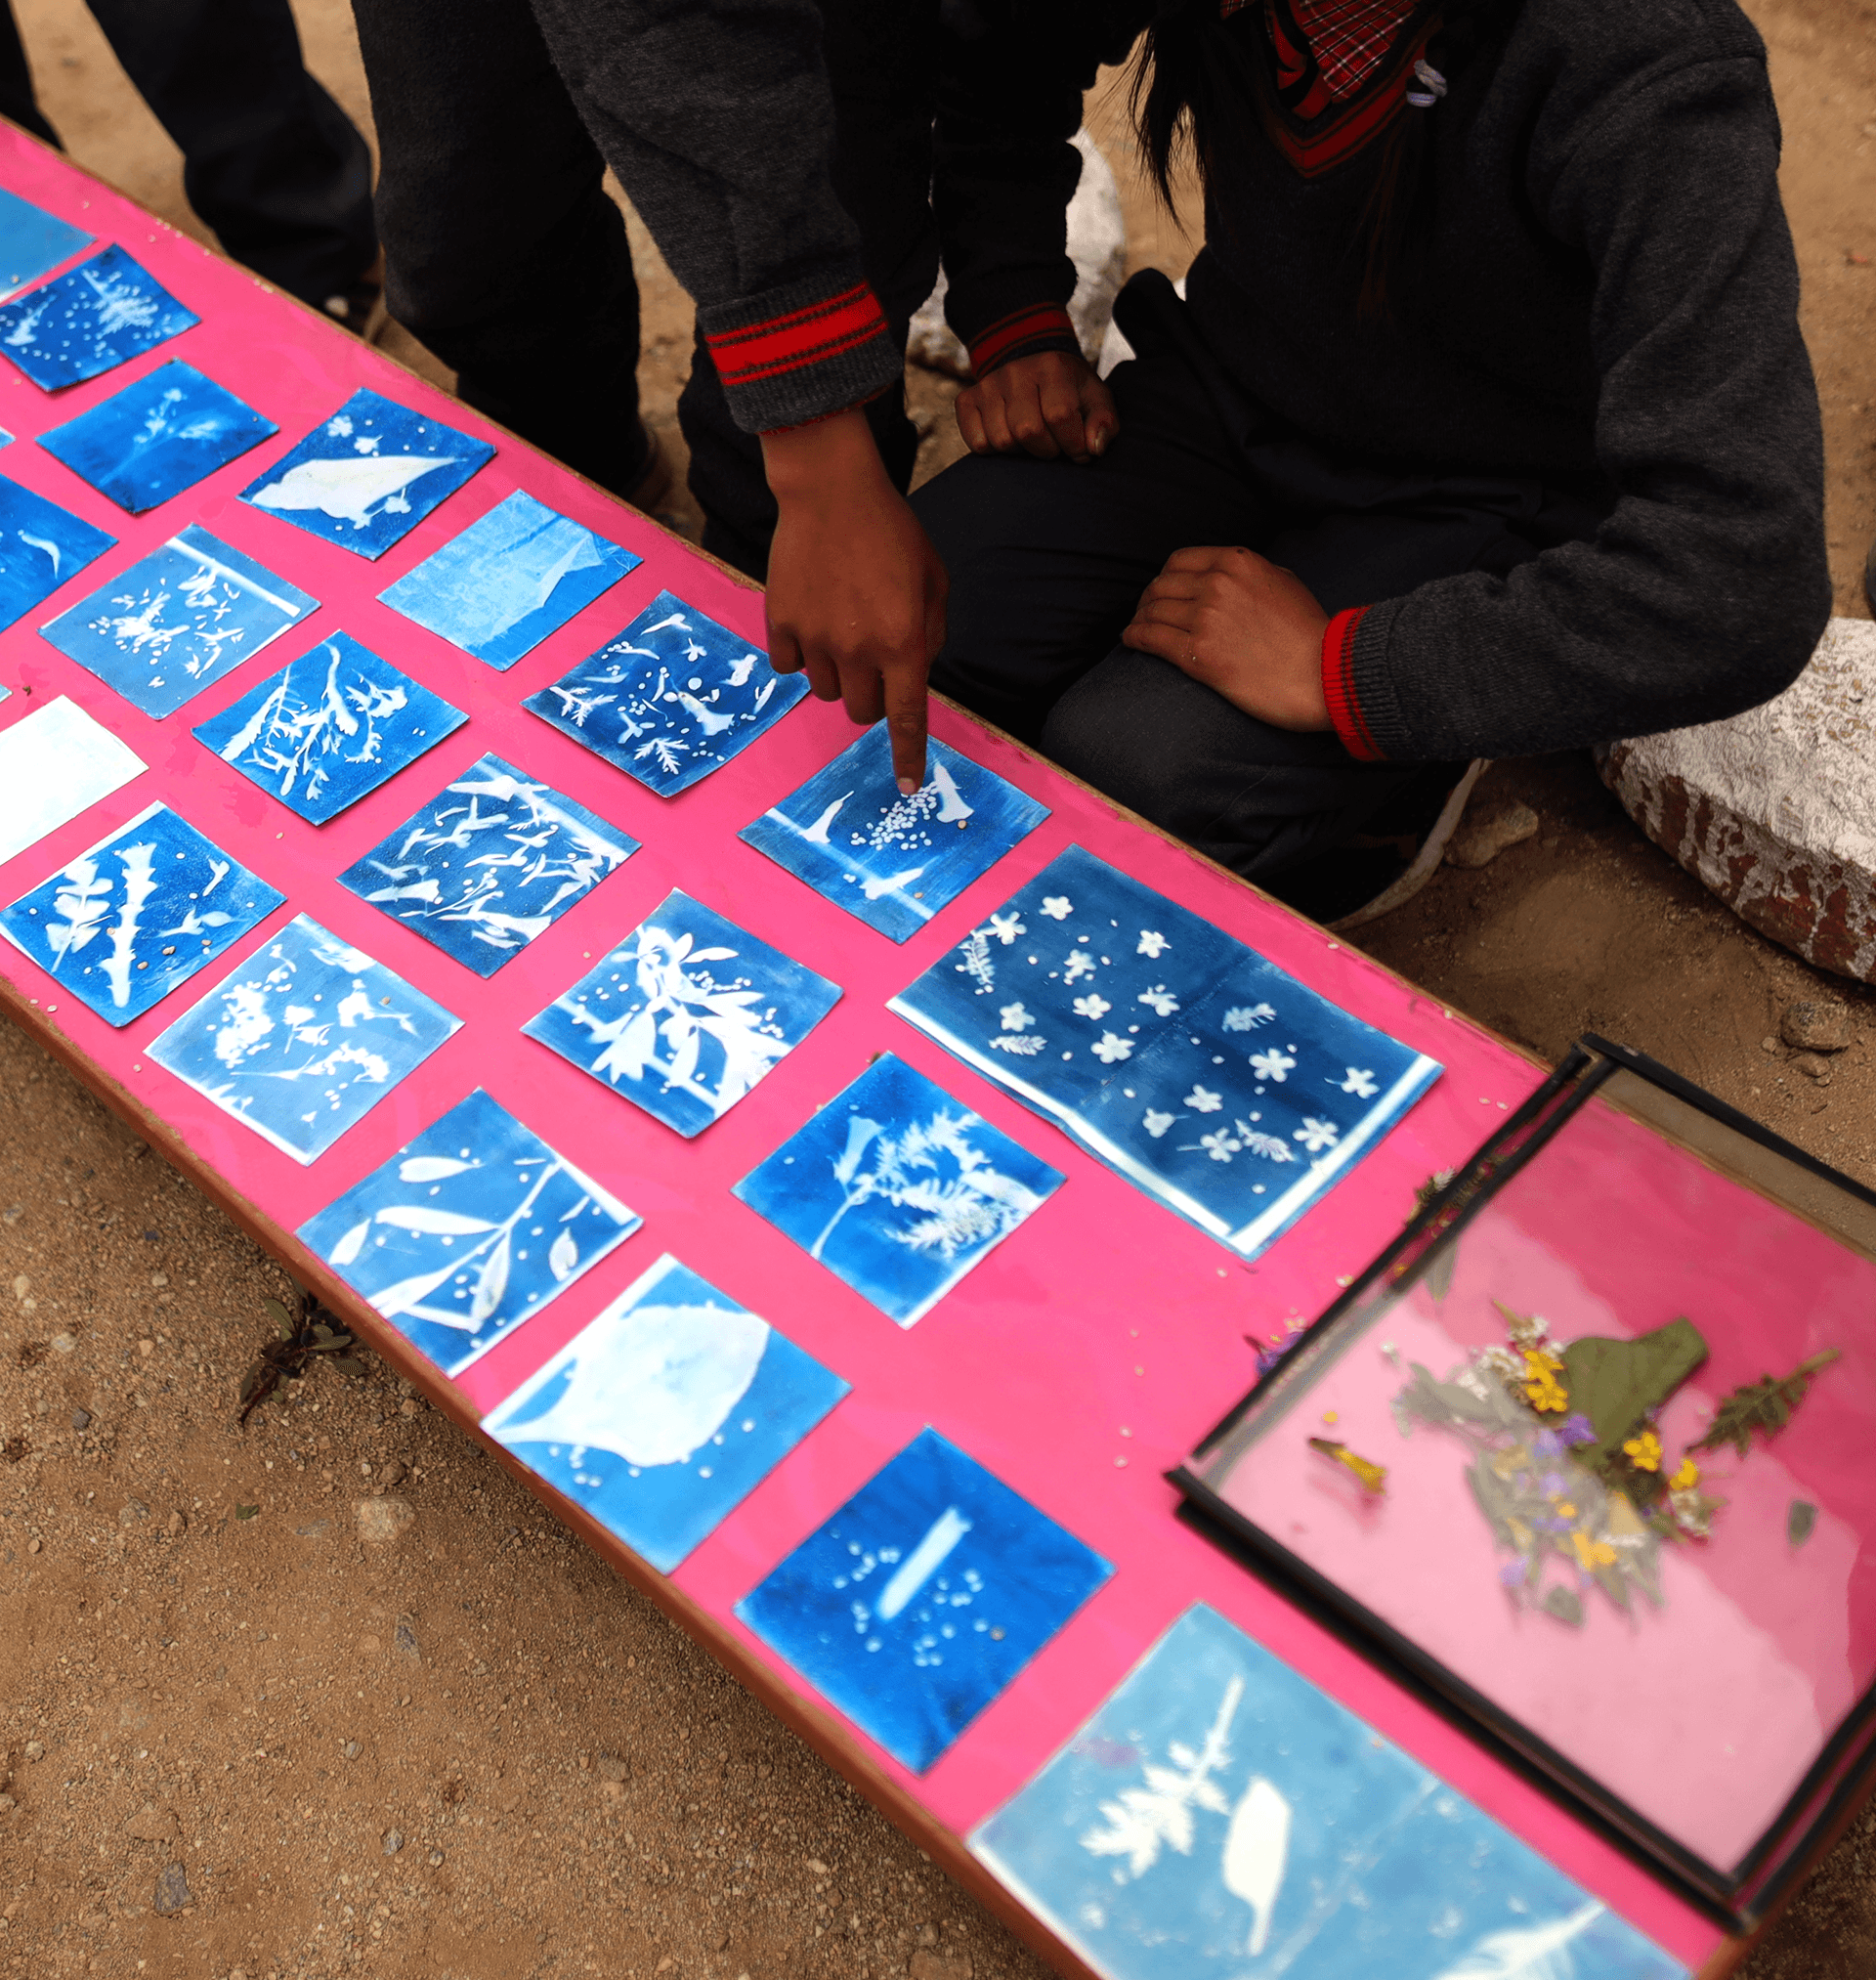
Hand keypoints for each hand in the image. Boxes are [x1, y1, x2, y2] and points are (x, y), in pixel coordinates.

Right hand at [761, 409, 947, 790]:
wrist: (831, 490)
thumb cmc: (891, 532)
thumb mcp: (933, 581)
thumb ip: (929, 633)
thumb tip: (913, 671)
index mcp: (903, 643)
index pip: (906, 718)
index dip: (906, 757)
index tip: (905, 786)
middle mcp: (859, 650)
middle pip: (862, 712)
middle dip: (872, 697)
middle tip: (873, 660)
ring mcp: (816, 640)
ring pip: (825, 691)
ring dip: (837, 673)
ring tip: (840, 625)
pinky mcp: (781, 624)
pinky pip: (789, 666)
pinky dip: (800, 654)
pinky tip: (809, 619)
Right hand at [955, 349, 1117, 463]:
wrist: (1031, 363)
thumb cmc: (1068, 389)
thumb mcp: (1095, 398)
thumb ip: (1104, 422)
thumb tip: (1094, 447)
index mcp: (1052, 368)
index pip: (1060, 415)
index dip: (1073, 443)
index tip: (1079, 450)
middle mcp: (1016, 372)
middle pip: (1028, 431)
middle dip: (1047, 450)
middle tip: (1054, 444)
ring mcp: (988, 385)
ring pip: (1002, 441)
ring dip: (1021, 451)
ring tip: (1031, 439)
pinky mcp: (967, 400)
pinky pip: (978, 443)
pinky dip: (995, 450)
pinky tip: (1008, 437)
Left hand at [1123, 545, 1332, 730]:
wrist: (1324, 672)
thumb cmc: (1310, 633)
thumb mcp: (1285, 581)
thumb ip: (1252, 572)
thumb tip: (1229, 574)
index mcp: (1237, 561)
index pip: (1180, 560)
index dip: (1164, 577)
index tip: (1161, 590)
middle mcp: (1217, 584)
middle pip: (1160, 586)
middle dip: (1148, 600)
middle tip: (1146, 613)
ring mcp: (1206, 619)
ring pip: (1152, 611)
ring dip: (1139, 619)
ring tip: (1136, 629)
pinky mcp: (1198, 655)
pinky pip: (1151, 639)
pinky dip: (1134, 637)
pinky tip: (1130, 641)